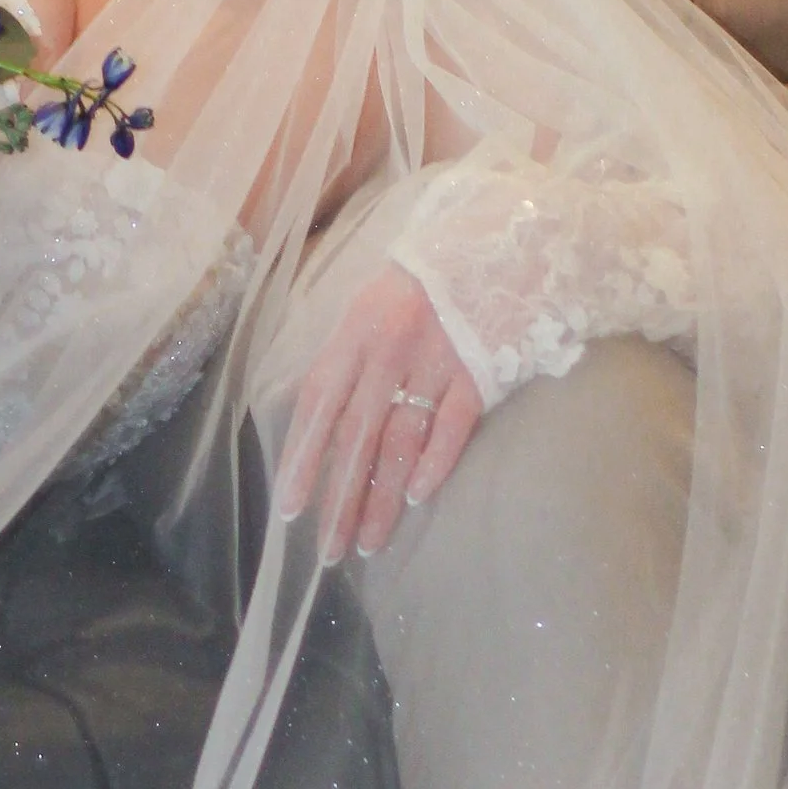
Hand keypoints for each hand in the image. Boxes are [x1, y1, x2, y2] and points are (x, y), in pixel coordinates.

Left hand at [275, 263, 483, 564]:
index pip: (319, 403)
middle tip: (328, 549)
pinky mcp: (479, 371)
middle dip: (340, 497)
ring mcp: (437, 361)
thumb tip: (317, 419)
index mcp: (355, 330)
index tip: (290, 506)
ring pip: (401, 441)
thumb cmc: (423, 278)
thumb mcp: (369, 304)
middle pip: (358, 435)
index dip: (303, 456)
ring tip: (366, 542)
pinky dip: (434, 462)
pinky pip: (453, 426)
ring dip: (381, 497)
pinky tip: (415, 497)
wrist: (497, 239)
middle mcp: (390, 349)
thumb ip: (346, 357)